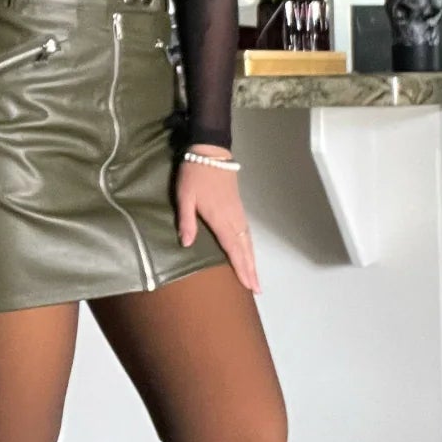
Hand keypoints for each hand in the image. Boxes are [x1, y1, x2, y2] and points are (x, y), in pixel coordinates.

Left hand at [175, 147, 260, 294]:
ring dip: (252, 259)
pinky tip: (248, 252)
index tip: (248, 284)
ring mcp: (237, 212)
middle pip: (244, 248)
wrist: (210, 151)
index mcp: (220, 218)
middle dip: (251, 269)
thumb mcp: (184, 196)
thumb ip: (186, 220)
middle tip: (257, 289)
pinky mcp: (237, 206)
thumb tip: (187, 244)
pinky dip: (249, 246)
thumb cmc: (194, 174)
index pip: (232, 248)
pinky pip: (246, 232)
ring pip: (247, 240)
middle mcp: (233, 218)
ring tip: (255, 277)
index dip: (240, 267)